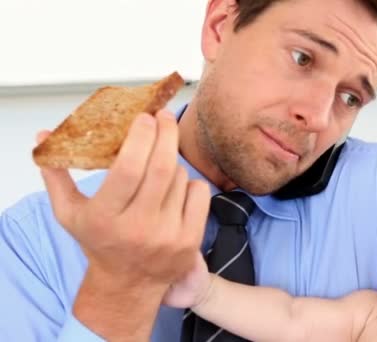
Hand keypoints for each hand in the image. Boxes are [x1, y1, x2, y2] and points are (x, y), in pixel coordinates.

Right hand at [37, 110, 210, 338]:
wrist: (128, 284)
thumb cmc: (101, 242)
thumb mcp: (71, 213)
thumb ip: (57, 175)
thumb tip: (45, 135)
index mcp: (106, 218)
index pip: (129, 169)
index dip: (141, 137)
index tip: (145, 117)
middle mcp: (139, 228)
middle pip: (162, 168)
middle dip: (166, 134)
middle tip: (163, 117)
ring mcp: (168, 236)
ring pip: (180, 177)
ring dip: (172, 162)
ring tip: (160, 164)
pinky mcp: (190, 240)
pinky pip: (199, 193)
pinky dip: (190, 182)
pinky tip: (177, 187)